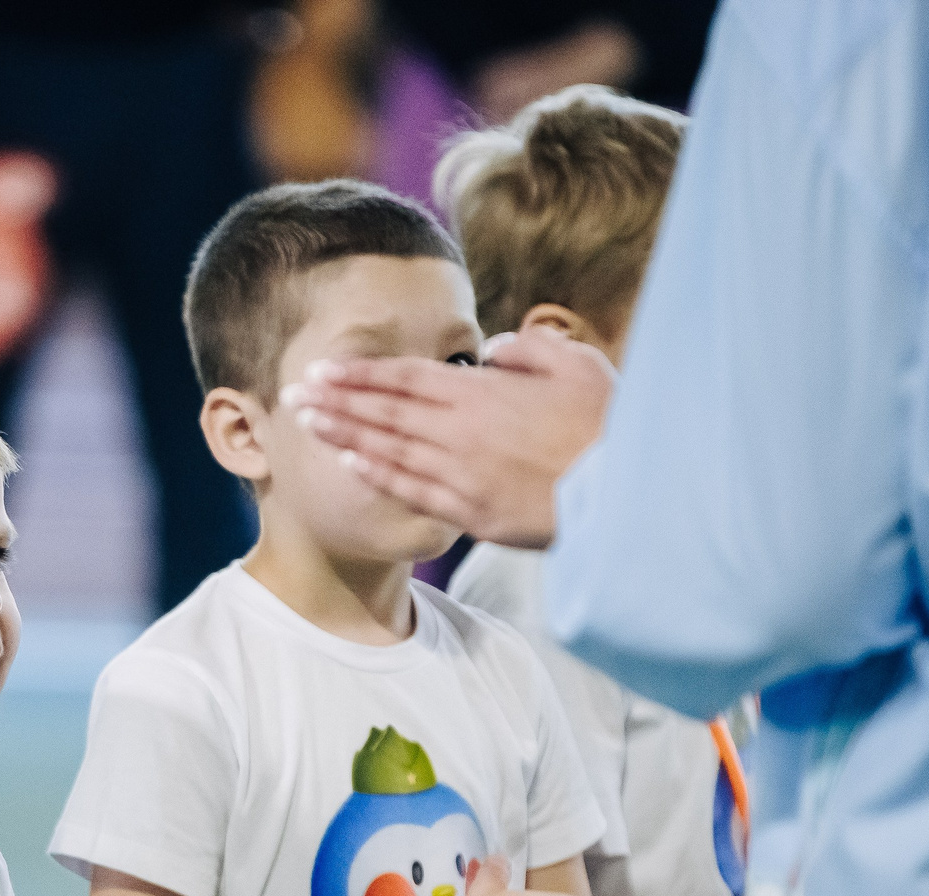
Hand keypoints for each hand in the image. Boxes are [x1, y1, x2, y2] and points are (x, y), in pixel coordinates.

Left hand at [277, 327, 614, 547]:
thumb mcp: (577, 365)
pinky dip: (378, 476)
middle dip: (336, 401)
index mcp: (484, 393)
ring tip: (307, 425)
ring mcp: (463, 476)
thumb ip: (529, 350)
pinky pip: (413, 491)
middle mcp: (462, 432)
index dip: (360, 373)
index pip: (406, 377)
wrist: (632, 493)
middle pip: (385, 412)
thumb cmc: (611, 424)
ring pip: (389, 451)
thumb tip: (494, 348)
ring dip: (344, 435)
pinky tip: (349, 464)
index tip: (323, 367)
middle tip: (295, 392)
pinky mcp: (474, 514)